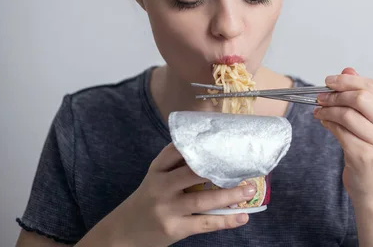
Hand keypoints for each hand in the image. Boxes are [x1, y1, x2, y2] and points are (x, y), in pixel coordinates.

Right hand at [78, 143, 255, 246]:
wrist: (123, 233)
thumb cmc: (148, 200)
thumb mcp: (156, 177)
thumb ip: (177, 164)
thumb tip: (214, 150)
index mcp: (157, 169)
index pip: (177, 151)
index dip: (200, 144)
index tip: (224, 139)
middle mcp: (160, 186)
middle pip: (193, 173)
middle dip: (220, 169)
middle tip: (244, 165)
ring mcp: (167, 209)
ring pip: (202, 200)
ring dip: (229, 195)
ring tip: (249, 189)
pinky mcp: (174, 228)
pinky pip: (204, 223)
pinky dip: (225, 220)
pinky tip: (242, 217)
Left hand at [313, 68, 372, 201]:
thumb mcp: (372, 121)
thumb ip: (362, 94)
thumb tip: (347, 70)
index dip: (350, 80)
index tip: (330, 80)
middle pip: (362, 98)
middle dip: (337, 94)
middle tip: (321, 96)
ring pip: (348, 114)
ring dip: (329, 109)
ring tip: (320, 110)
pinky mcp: (366, 156)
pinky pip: (340, 131)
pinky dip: (328, 123)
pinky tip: (324, 121)